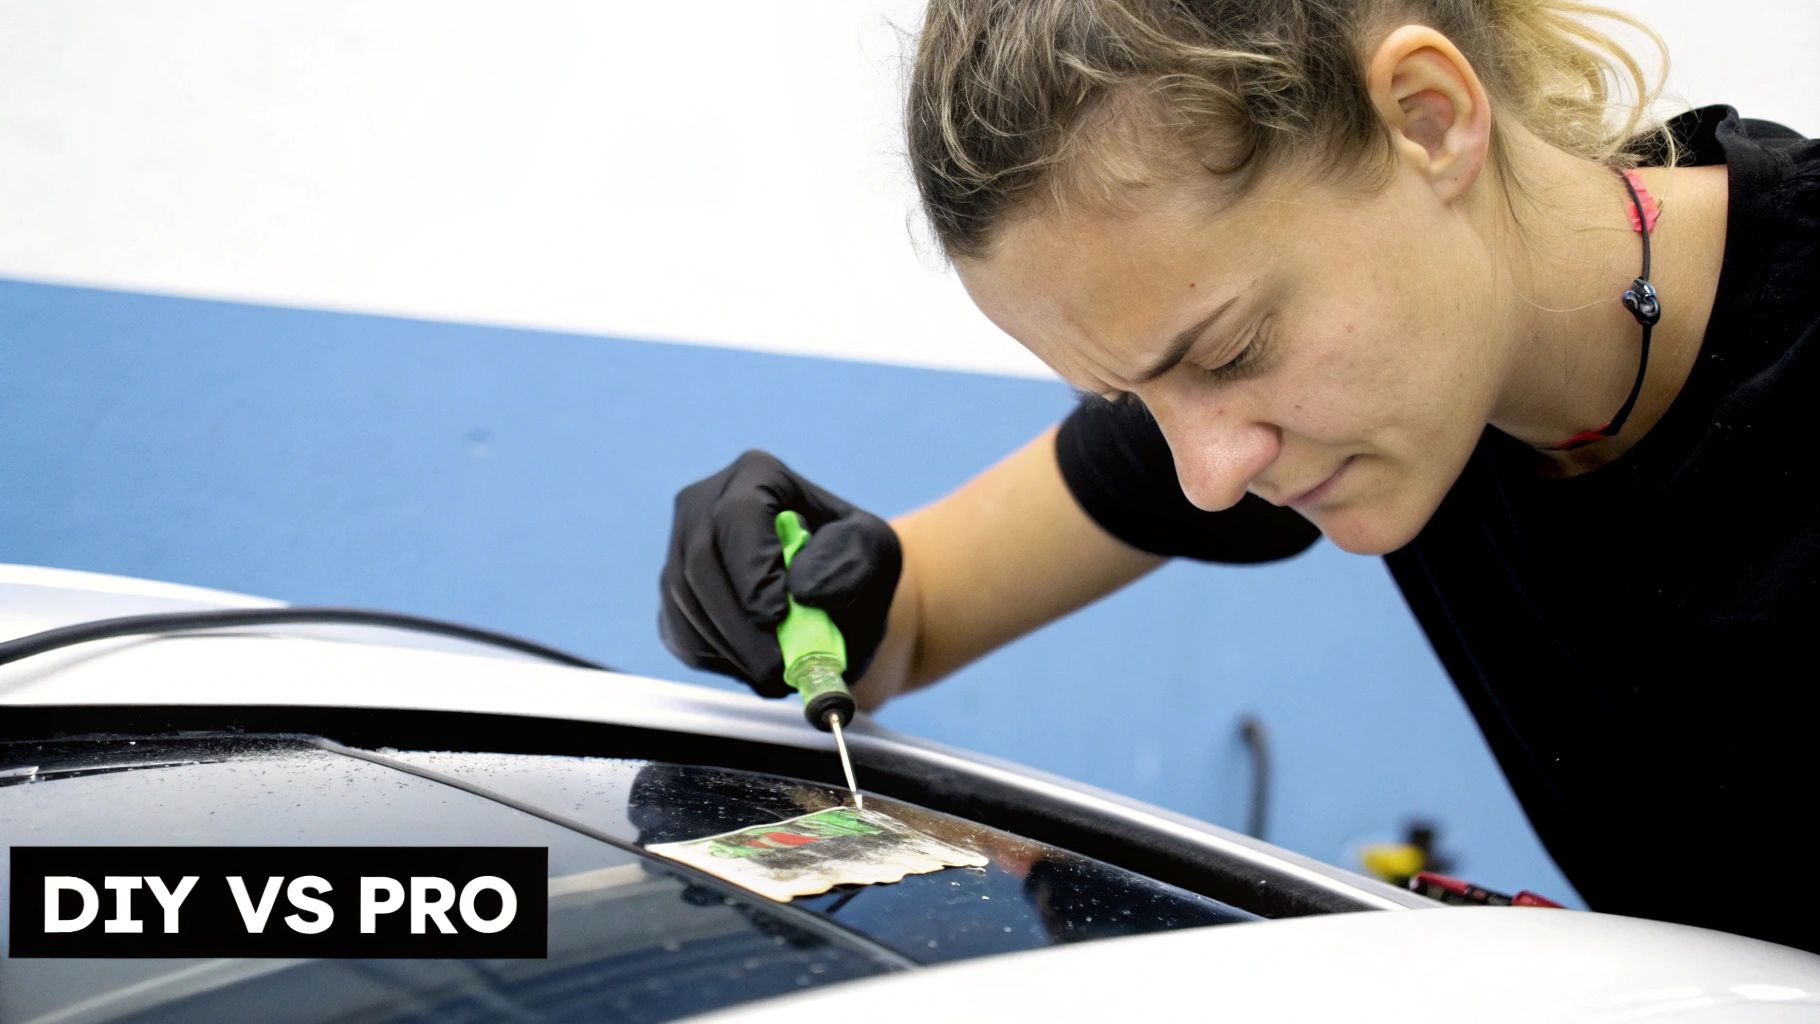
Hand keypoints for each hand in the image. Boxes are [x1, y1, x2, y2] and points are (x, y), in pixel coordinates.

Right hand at [659, 450, 901, 696]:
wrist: (840, 600)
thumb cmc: (855, 567)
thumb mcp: (874, 554)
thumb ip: (850, 563)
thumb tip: (801, 588)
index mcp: (757, 477)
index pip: (736, 516)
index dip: (753, 570)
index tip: (781, 616)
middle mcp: (706, 505)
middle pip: (700, 563)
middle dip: (741, 626)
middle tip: (780, 666)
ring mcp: (681, 551)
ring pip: (685, 603)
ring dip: (734, 650)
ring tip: (781, 670)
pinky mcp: (675, 598)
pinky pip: (681, 635)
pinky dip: (720, 661)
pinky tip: (759, 662)